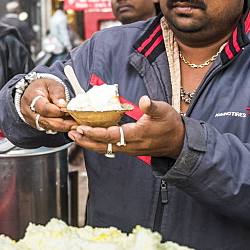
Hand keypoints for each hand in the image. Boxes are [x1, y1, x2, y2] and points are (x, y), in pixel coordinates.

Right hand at [21, 78, 73, 133]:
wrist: (35, 90)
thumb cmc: (44, 87)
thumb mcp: (52, 84)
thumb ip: (57, 93)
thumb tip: (63, 105)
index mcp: (31, 97)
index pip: (44, 108)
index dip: (57, 112)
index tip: (68, 111)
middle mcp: (28, 110)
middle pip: (45, 120)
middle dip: (62, 124)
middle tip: (75, 124)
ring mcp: (30, 118)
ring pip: (46, 126)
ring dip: (61, 127)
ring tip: (74, 125)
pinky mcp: (34, 124)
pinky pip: (47, 127)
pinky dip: (58, 127)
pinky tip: (67, 125)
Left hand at [68, 95, 184, 158]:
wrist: (178, 142)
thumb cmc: (171, 125)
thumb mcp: (164, 111)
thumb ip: (152, 106)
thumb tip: (143, 100)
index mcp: (137, 135)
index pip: (111, 135)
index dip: (95, 132)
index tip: (82, 127)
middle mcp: (130, 145)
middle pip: (103, 145)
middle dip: (85, 139)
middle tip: (71, 132)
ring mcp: (129, 149)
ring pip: (104, 148)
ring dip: (88, 142)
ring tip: (74, 135)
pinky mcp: (128, 149)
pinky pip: (109, 148)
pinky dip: (96, 143)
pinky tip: (88, 137)